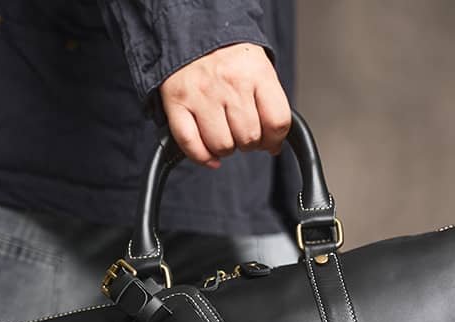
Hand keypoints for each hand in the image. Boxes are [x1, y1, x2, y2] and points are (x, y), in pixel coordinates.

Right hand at [159, 43, 290, 168]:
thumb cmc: (228, 56)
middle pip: (249, 138)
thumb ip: (270, 104)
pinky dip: (203, 158)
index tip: (270, 142)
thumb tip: (273, 145)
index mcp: (255, 72)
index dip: (275, 140)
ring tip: (224, 134)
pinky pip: (191, 145)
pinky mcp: (177, 103)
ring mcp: (201, 94)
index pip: (277, 121)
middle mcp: (229, 82)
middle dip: (249, 143)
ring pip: (222, 146)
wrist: (192, 30)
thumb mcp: (258, 69)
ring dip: (226, 149)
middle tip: (242, 132)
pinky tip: (210, 155)